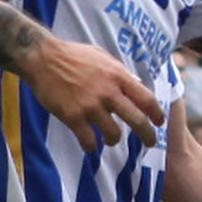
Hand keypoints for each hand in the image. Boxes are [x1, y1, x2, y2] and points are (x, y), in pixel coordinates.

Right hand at [18, 36, 159, 148]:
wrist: (42, 58)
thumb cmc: (72, 55)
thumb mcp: (102, 56)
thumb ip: (120, 71)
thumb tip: (136, 81)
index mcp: (118, 76)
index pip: (146, 99)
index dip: (157, 114)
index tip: (159, 122)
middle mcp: (108, 92)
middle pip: (137, 121)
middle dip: (147, 135)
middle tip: (149, 143)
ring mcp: (90, 106)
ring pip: (113, 134)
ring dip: (113, 140)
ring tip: (109, 139)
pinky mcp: (73, 117)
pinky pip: (88, 140)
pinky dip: (90, 146)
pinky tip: (89, 145)